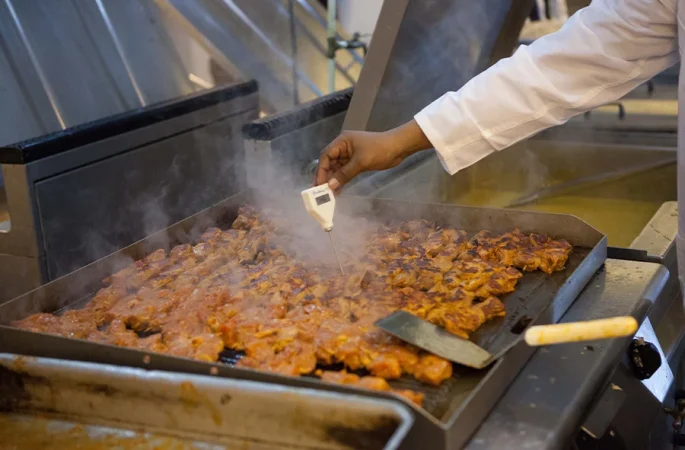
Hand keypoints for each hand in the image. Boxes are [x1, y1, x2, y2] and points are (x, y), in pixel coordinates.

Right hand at [315, 119, 431, 190]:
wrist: (399, 147)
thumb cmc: (379, 150)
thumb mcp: (361, 162)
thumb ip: (344, 174)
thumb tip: (330, 186)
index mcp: (342, 141)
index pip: (326, 156)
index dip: (321, 170)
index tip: (318, 184)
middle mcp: (343, 147)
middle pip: (330, 162)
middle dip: (325, 176)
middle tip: (320, 192)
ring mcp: (350, 154)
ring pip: (337, 168)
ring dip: (333, 180)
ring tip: (328, 194)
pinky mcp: (357, 161)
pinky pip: (345, 172)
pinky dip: (342, 180)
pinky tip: (338, 190)